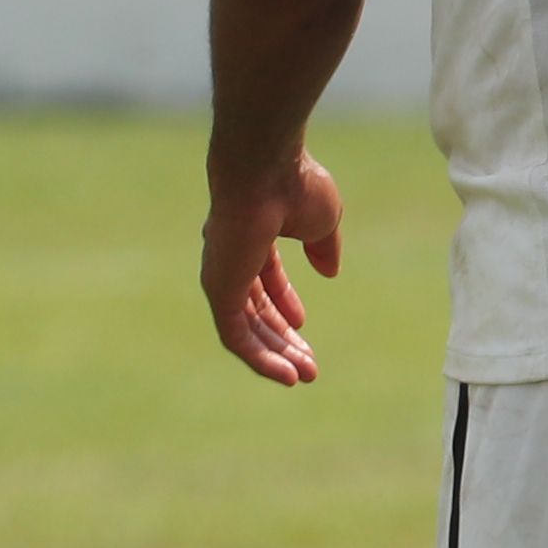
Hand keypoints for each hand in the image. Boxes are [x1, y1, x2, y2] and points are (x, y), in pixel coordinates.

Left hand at [199, 149, 343, 384]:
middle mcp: (231, 259)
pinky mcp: (218, 292)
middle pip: (255, 311)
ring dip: (275, 355)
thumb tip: (329, 273)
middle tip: (308, 366)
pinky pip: (235, 337)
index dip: (284, 305)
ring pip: (246, 330)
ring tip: (303, 376)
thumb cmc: (295, 186)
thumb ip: (324, 248)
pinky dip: (259, 358)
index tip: (302, 324)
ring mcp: (222, 277)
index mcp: (253, 238)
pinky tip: (285, 374)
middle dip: (282, 339)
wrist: (266, 171)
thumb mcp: (322, 221)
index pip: (264, 281)